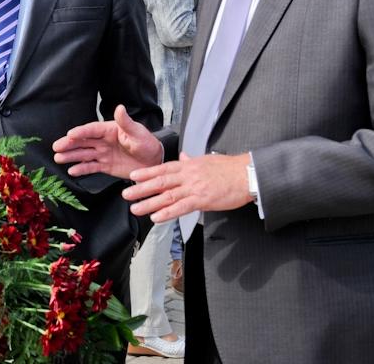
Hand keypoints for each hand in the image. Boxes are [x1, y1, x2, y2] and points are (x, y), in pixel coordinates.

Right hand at [53, 105, 163, 178]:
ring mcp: (103, 153)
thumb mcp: (138, 132)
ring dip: (71, 156)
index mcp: (110, 130)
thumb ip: (126, 122)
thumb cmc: (147, 143)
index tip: (70, 134)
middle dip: (69, 144)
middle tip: (56, 147)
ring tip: (58, 158)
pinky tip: (72, 170)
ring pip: (84, 154)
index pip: (92, 130)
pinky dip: (81, 169)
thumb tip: (120, 108)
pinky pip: (91, 167)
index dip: (81, 132)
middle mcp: (103, 141)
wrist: (154, 161)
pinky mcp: (105, 165)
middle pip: (83, 141)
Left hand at [122, 152, 253, 222]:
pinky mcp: (202, 200)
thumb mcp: (206, 160)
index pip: (162, 168)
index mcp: (188, 166)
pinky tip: (156, 217)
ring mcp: (194, 188)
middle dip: (141, 188)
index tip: (133, 176)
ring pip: (167, 196)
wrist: (247, 175)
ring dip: (149, 203)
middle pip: (160, 182)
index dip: (146, 172)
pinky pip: (181, 207)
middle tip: (127, 194)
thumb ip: (191, 160)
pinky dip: (167, 213)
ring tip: (135, 208)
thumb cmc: (229, 168)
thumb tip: (182, 156)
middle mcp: (188, 175)